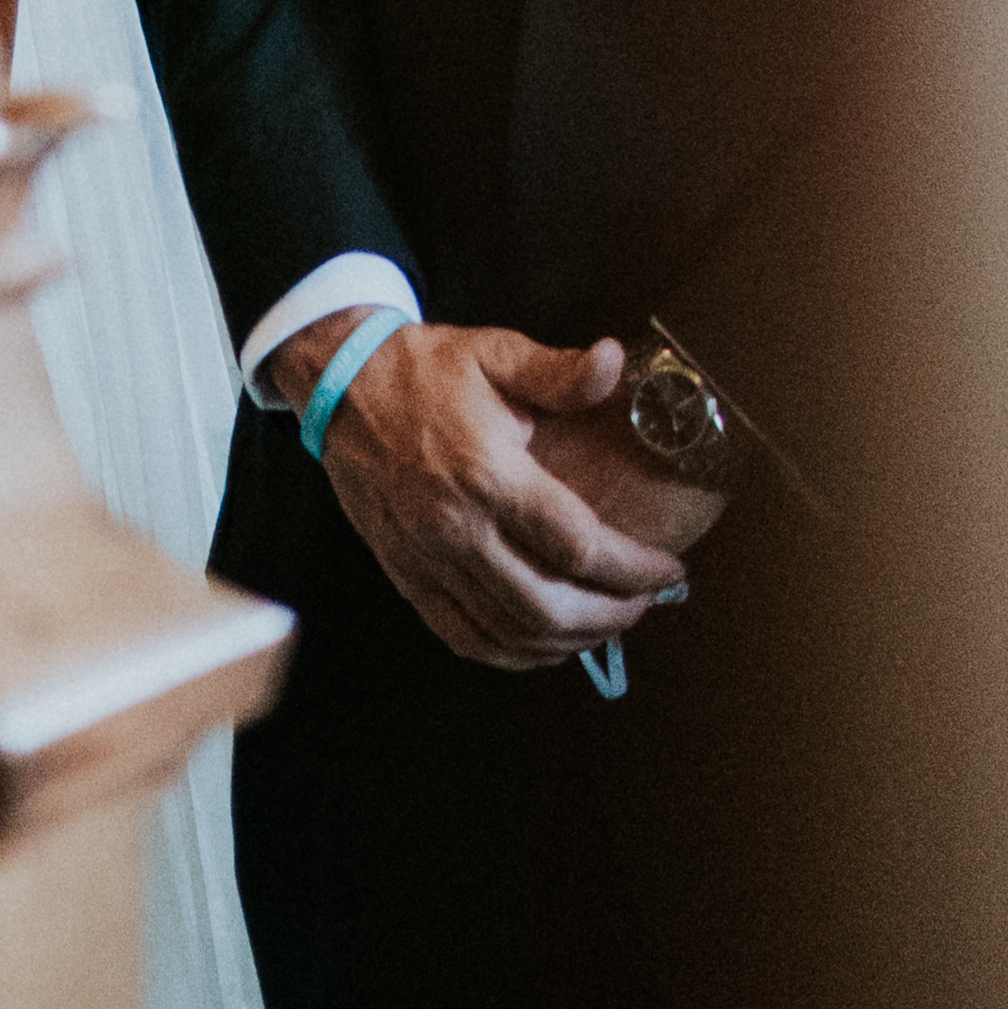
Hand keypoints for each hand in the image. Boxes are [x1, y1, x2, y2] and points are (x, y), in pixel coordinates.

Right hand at [270, 317, 687, 670]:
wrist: (339, 384)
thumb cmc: (420, 370)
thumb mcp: (494, 354)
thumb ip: (559, 371)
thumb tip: (614, 363)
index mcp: (486, 474)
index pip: (577, 545)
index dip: (633, 568)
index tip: (668, 569)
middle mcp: (456, 528)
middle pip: (549, 607)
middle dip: (613, 615)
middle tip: (645, 601)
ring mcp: (427, 559)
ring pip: (510, 633)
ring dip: (570, 641)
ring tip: (605, 622)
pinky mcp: (406, 575)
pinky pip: (464, 638)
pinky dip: (512, 655)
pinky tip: (543, 643)